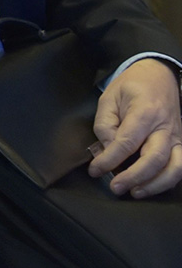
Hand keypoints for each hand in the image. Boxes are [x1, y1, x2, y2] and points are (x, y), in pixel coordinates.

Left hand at [88, 58, 181, 196]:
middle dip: (134, 177)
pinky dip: (168, 181)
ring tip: (135, 192)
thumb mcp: (109, 98)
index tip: (95, 169)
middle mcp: (165, 126)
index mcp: (145, 111)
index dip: (109, 160)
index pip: (127, 142)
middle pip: (154, 158)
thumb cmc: (132, 86)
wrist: (159, 75)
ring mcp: (176, 136)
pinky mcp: (181, 143)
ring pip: (174, 167)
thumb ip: (105, 125)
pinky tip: (151, 186)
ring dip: (155, 185)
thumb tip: (107, 150)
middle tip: (115, 187)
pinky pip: (180, 167)